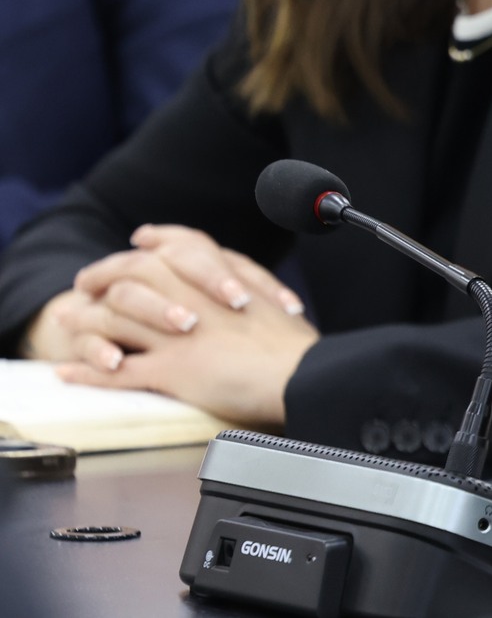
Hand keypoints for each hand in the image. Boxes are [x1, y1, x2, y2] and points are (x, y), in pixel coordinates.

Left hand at [25, 224, 316, 428]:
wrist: (301, 375)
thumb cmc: (295, 345)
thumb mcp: (274, 298)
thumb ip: (249, 282)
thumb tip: (235, 278)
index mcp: (222, 278)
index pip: (179, 246)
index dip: (153, 243)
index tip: (138, 242)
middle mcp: (194, 299)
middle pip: (136, 274)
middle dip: (104, 275)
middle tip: (85, 281)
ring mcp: (179, 334)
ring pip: (116, 317)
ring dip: (84, 319)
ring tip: (64, 322)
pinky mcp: (172, 370)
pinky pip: (117, 369)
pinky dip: (87, 370)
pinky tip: (68, 372)